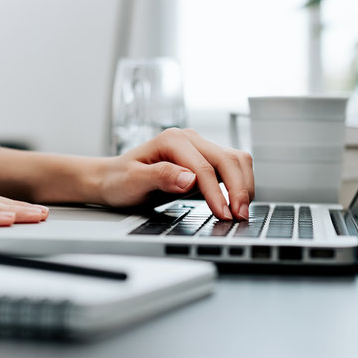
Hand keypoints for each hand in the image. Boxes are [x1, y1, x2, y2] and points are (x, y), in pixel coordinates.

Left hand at [100, 128, 254, 219]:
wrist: (114, 179)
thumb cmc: (120, 180)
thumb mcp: (132, 181)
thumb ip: (161, 177)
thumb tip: (190, 179)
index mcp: (172, 139)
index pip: (203, 167)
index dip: (216, 193)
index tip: (223, 215)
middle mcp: (190, 139)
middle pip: (228, 159)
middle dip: (238, 189)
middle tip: (239, 218)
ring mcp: (200, 148)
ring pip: (236, 160)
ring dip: (244, 185)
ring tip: (241, 213)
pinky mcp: (206, 160)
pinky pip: (232, 167)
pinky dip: (240, 184)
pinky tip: (236, 203)